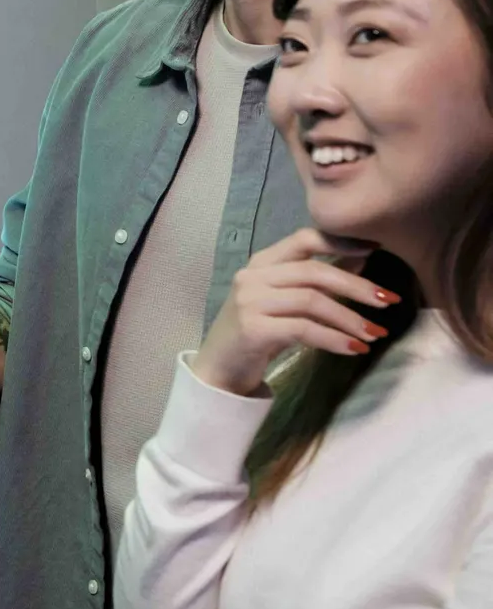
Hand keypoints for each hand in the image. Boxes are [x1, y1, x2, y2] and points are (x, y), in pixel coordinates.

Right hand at [192, 226, 399, 396]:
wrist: (219, 370)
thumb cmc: (258, 332)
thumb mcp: (287, 301)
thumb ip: (317, 280)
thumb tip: (361, 258)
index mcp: (262, 262)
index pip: (304, 238)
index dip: (341, 241)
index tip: (377, 249)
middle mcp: (253, 276)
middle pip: (314, 272)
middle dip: (356, 286)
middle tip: (389, 301)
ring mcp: (250, 301)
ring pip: (311, 301)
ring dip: (349, 318)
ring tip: (375, 334)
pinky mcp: (252, 329)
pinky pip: (303, 329)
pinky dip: (333, 339)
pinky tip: (353, 349)